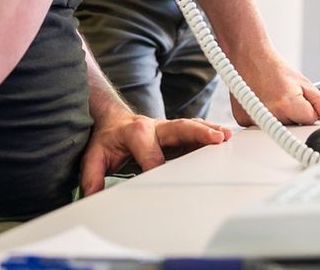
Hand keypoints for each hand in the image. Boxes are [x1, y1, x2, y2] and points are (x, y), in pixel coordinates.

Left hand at [78, 112, 230, 195]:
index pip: (151, 153)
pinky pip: (194, 132)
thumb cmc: (106, 140)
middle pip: (179, 129)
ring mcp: (167, 129)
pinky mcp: (175, 134)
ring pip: (191, 127)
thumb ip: (92, 177)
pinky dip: (210, 133)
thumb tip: (92, 198)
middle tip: (216, 139)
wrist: (111, 120)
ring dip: (210, 131)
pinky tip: (225, 137)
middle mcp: (155, 127)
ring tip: (227, 136)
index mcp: (135, 132)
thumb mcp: (94, 157)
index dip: (156, 168)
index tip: (162, 179)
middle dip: (198, 133)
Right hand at [228, 54, 319, 126]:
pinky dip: (265, 119)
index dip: (308, 111)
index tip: (301, 101)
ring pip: (278, 128)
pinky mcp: (244, 121)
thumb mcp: (303, 82)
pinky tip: (263, 103)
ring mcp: (255, 119)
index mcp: (287, 104)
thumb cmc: (275, 68)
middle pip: (293, 127)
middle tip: (285, 97)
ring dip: (280, 119)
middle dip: (294, 116)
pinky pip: (262, 127)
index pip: (309, 121)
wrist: (250, 57)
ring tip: (273, 99)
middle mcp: (270, 115)